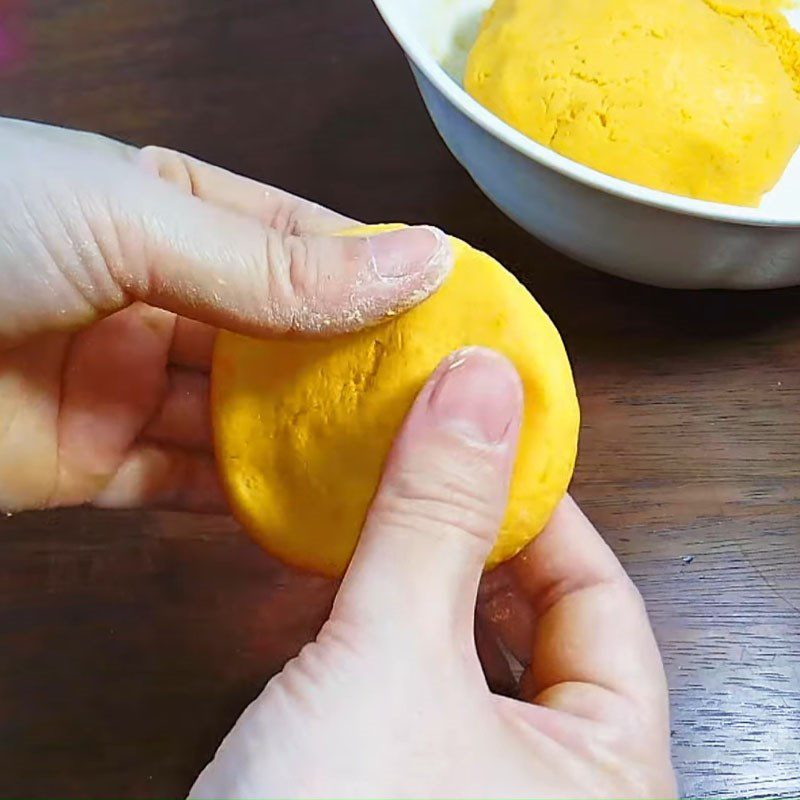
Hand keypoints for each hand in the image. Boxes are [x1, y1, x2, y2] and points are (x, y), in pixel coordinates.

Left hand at [0, 118, 450, 512]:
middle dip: (358, 372)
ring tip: (400, 466)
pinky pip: (190, 487)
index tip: (459, 317)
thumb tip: (419, 262)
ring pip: (244, 423)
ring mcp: (128, 384)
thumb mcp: (137, 222)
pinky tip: (316, 516)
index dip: (382, 279)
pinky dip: (248, 504)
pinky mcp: (95, 464)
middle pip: (283, 342)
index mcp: (171, 211)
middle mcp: (160, 296)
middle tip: (445, 405)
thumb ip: (275, 266)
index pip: (303, 246)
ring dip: (311, 448)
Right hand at [190, 347, 675, 798]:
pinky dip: (371, 628)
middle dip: (472, 538)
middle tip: (423, 463)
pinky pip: (401, 685)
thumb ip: (435, 518)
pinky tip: (330, 586)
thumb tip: (483, 383)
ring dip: (414, 576)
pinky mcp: (392, 790)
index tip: (486, 442)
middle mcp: (549, 787)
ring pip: (458, 651)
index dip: (546, 511)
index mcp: (607, 773)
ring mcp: (466, 791)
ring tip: (376, 505)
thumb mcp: (392, 662)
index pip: (602, 600)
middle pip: (531, 622)